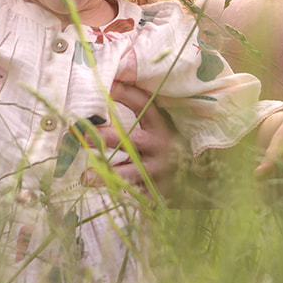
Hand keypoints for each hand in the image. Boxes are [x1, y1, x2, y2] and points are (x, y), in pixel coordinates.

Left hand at [92, 80, 186, 194]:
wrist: (199, 181)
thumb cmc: (170, 148)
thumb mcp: (159, 127)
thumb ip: (138, 109)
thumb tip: (111, 84)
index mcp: (160, 127)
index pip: (144, 104)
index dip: (124, 93)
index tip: (105, 87)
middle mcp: (160, 147)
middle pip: (132, 140)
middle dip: (107, 138)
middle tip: (83, 136)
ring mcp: (158, 172)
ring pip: (130, 173)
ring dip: (106, 176)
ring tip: (85, 178)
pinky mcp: (157, 193)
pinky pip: (138, 196)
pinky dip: (122, 197)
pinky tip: (106, 199)